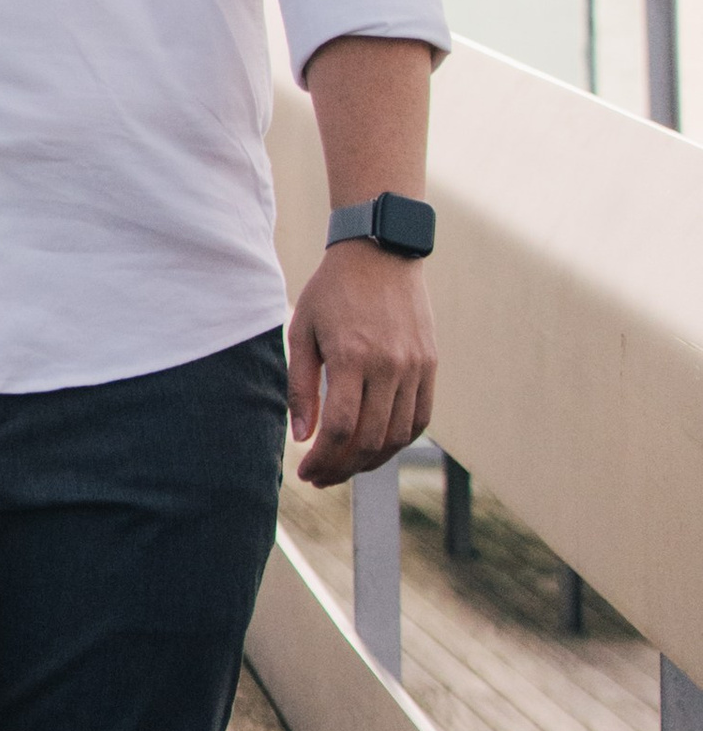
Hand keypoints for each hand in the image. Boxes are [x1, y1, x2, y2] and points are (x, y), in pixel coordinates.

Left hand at [287, 245, 435, 487]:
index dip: (323, 460)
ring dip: (371, 461)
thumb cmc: (332, 290)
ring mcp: (415, 366)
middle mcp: (389, 365)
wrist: (380, 252)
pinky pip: (420, 417)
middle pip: (370, 440)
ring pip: (398, 435)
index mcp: (352, 356)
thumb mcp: (302, 331)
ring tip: (346, 466)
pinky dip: (399, 440)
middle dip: (342, 468)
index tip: (306, 473)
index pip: (340, 429)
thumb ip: (301, 387)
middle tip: (321, 477)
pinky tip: (377, 446)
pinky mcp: (430, 364)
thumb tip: (302, 437)